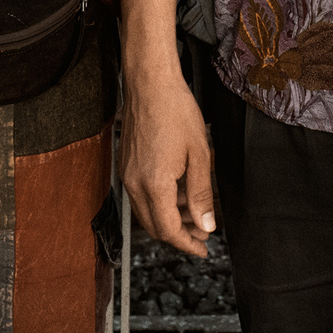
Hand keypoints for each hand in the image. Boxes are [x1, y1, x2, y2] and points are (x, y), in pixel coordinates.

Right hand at [120, 67, 215, 256]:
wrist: (150, 83)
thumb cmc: (176, 111)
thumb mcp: (199, 154)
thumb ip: (201, 194)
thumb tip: (206, 224)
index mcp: (154, 184)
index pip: (168, 230)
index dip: (188, 243)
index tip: (203, 248)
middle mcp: (134, 183)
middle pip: (155, 227)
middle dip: (180, 234)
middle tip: (203, 231)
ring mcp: (127, 174)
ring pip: (147, 212)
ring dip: (169, 218)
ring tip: (194, 211)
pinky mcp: (125, 165)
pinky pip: (140, 195)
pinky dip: (159, 202)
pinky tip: (177, 192)